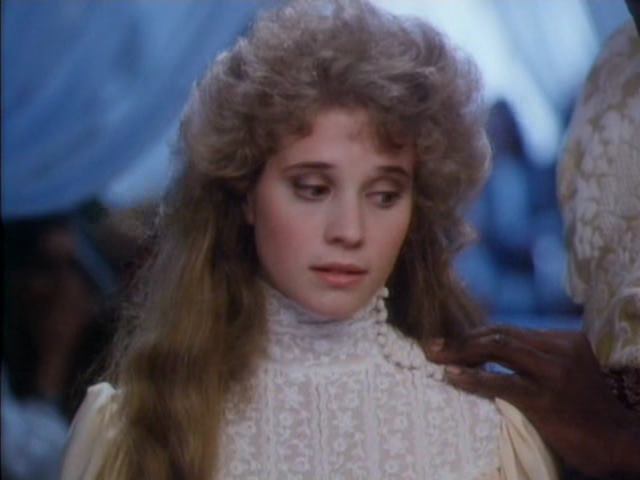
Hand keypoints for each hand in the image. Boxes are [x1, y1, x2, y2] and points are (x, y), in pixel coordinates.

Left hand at [425, 326, 639, 477]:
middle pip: (499, 334)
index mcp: (562, 339)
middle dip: (461, 338)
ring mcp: (554, 373)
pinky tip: (452, 376)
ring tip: (435, 355)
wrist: (620, 441)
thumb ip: (536, 358)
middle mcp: (559, 349)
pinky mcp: (547, 399)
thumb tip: (491, 351)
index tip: (449, 338)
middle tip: (432, 344)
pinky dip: (473, 378)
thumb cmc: (587, 409)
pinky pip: (502, 383)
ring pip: (498, 349)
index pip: (508, 329)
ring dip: (460, 351)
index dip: (474, 333)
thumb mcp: (566, 372)